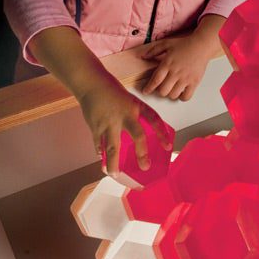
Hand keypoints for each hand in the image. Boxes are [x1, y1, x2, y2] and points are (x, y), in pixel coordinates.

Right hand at [28, 26, 171, 175]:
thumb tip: (141, 135)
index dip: (162, 133)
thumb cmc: (112, 92)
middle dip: (141, 153)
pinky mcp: (96, 127)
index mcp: (135, 107)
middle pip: (137, 135)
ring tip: (114, 174)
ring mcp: (109, 122)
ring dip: (113, 163)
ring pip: (112, 147)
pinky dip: (100, 153)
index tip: (168, 147)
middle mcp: (125, 115)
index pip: (154, 119)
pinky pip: (99, 144)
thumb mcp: (129, 100)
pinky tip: (102, 161)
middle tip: (144, 167)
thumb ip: (135, 116)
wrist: (91, 83)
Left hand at [141, 32, 213, 100]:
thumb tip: (143, 56)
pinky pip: (186, 96)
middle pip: (163, 90)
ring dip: (170, 94)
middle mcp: (175, 73)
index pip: (155, 80)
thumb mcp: (166, 44)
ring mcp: (185, 78)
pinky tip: (180, 92)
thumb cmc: (184, 44)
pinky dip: (181, 97)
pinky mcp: (194, 82)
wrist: (201, 45)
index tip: (145, 91)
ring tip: (171, 89)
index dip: (149, 88)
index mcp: (167, 64)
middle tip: (161, 87)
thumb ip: (153, 50)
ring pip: (173, 95)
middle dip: (159, 91)